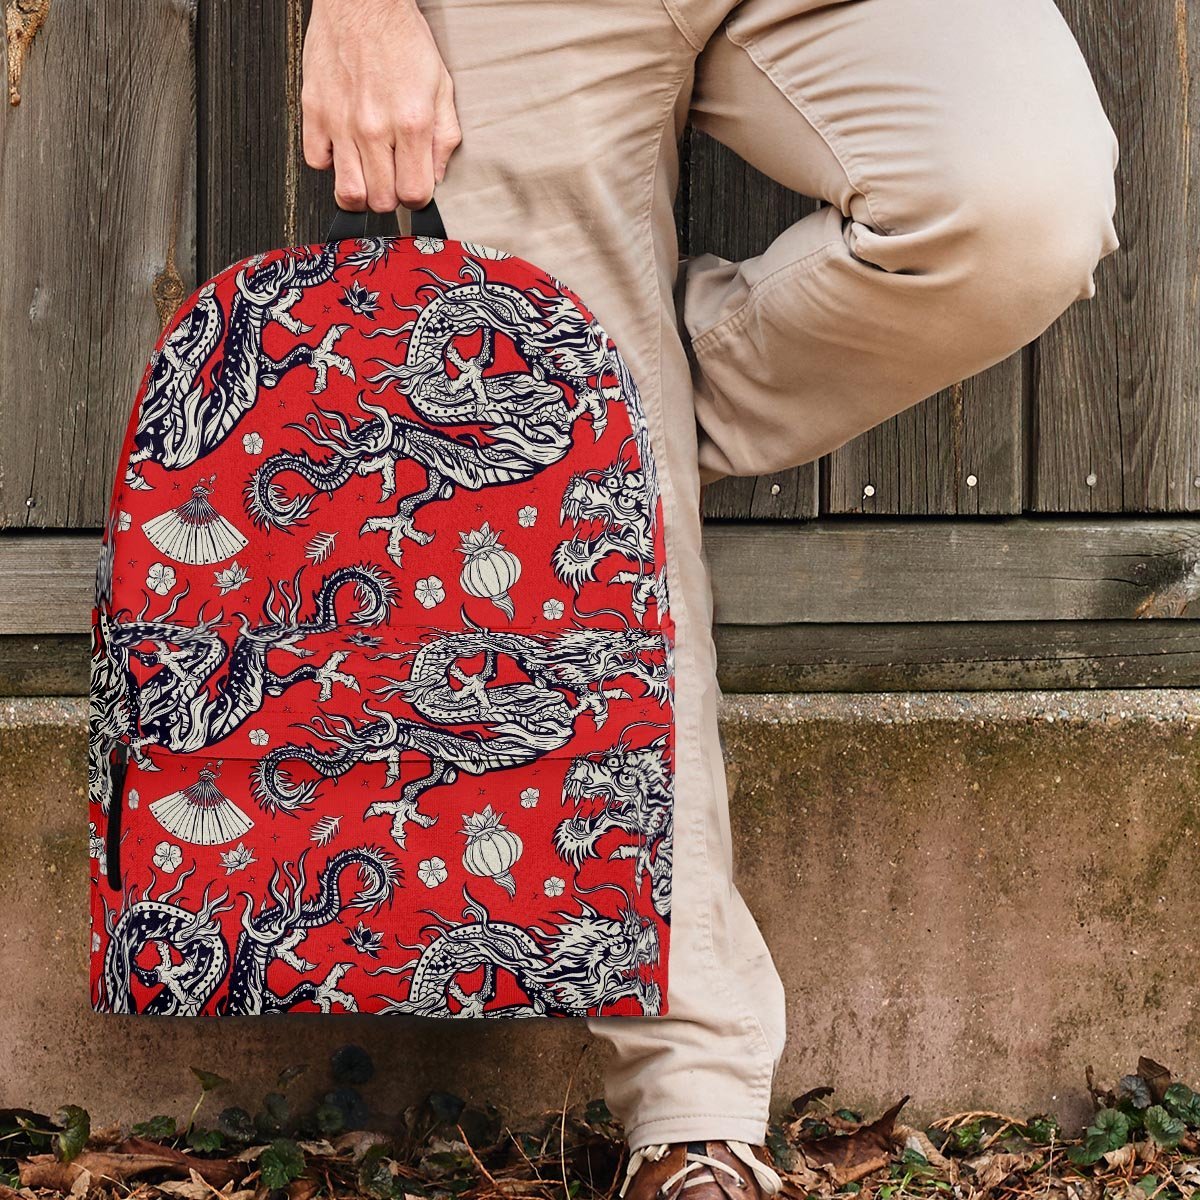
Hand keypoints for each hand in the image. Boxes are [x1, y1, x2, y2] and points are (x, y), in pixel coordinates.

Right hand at [302, 0, 461, 211]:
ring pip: (348, 192)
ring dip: (361, 192)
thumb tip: (437, 176)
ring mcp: (341, 122)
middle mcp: (374, 127)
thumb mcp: (441, 87)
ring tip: (367, 176)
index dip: (417, 199)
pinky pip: (316, 162)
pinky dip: (330, 163)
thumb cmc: (401, 39)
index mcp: (411, 123)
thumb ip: (444, 137)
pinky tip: (343, 149)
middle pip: (381, 201)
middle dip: (390, 197)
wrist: (362, 1)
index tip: (414, 188)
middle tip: (391, 179)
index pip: (414, 194)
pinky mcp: (314, 111)